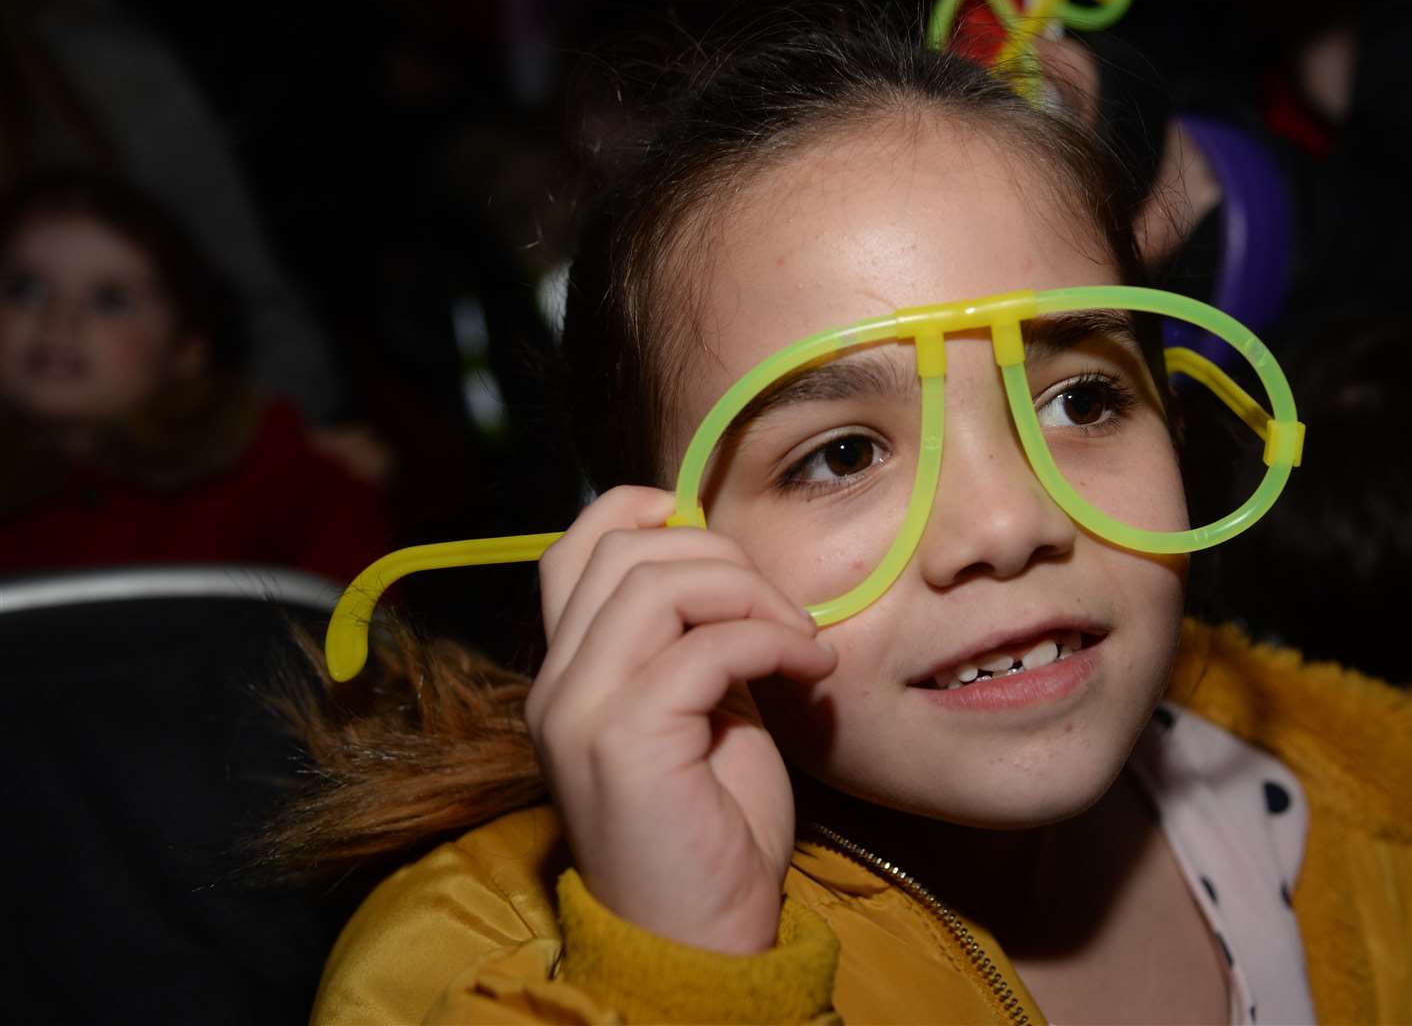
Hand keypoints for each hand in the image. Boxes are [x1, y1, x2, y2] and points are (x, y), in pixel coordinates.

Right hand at [525, 486, 837, 953]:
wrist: (700, 941)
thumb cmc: (714, 830)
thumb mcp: (704, 710)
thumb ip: (697, 639)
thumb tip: (732, 565)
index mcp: (570, 672)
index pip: (576, 545)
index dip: (649, 514)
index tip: (727, 551)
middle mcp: (558, 685)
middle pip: (625, 549)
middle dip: (723, 556)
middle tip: (784, 610)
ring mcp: (581, 712)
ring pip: (657, 583)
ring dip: (751, 595)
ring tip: (800, 640)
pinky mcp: (623, 742)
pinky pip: (704, 647)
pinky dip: (770, 642)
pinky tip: (810, 669)